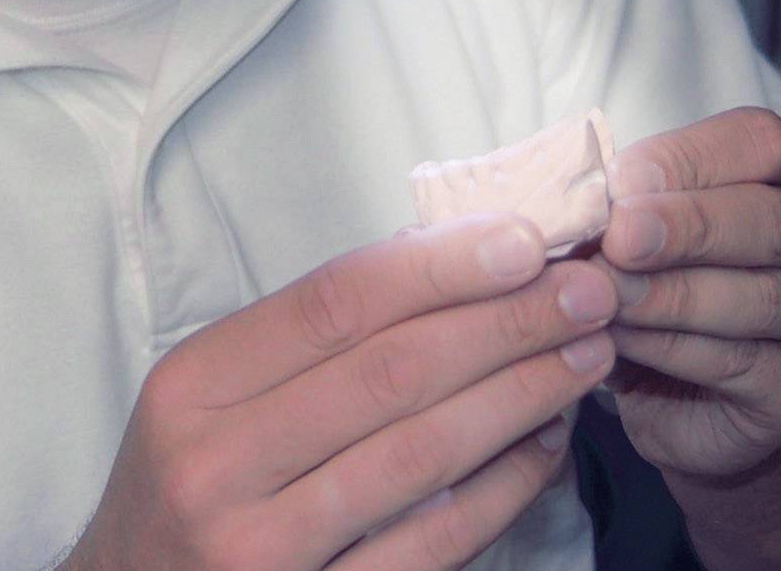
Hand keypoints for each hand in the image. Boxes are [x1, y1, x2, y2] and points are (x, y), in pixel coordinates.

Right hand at [66, 215, 619, 570]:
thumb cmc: (191, 488)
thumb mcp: (211, 401)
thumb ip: (309, 340)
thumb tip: (446, 256)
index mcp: (193, 387)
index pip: (335, 303)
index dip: (440, 266)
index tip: (526, 240)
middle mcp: (216, 465)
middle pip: (390, 373)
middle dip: (506, 323)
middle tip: (589, 291)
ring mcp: (263, 549)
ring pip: (421, 457)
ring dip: (521, 398)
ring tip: (585, 356)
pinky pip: (431, 547)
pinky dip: (502, 492)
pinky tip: (545, 448)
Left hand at [596, 107, 780, 479]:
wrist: (689, 390)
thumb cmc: (662, 280)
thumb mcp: (642, 226)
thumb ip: (627, 202)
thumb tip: (579, 195)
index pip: (760, 144)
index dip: (689, 158)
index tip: (618, 178)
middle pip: (774, 220)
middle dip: (689, 226)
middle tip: (620, 237)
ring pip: (761, 297)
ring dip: (672, 294)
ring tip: (607, 293)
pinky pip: (740, 362)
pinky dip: (670, 347)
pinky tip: (620, 337)